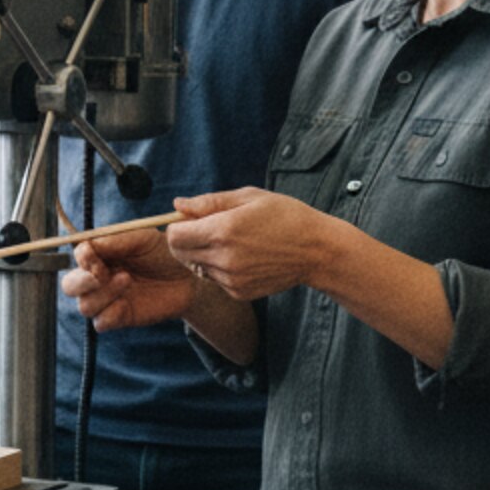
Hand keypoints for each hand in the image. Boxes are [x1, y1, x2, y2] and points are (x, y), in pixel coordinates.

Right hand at [60, 223, 198, 332]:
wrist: (188, 276)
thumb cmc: (163, 253)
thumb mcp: (141, 238)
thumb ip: (113, 240)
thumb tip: (86, 246)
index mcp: (100, 255)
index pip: (77, 258)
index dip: (82, 259)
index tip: (95, 258)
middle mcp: (98, 278)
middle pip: (69, 286)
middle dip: (81, 282)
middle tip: (101, 275)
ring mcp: (107, 300)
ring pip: (85, 306)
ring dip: (103, 294)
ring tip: (127, 279)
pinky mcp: (119, 317)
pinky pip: (100, 323)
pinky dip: (110, 314)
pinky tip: (127, 303)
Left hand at [165, 189, 333, 300]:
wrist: (316, 251)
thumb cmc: (285, 216)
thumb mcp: (248, 197)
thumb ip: (209, 202)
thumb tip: (178, 204)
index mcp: (223, 230)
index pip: (174, 235)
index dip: (176, 225)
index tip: (189, 220)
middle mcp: (223, 258)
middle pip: (179, 254)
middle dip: (185, 240)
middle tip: (207, 229)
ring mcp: (230, 279)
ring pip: (195, 267)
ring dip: (202, 254)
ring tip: (231, 242)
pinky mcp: (238, 292)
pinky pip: (214, 279)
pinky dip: (219, 268)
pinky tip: (242, 257)